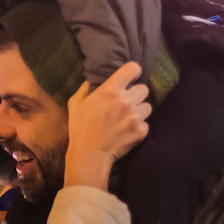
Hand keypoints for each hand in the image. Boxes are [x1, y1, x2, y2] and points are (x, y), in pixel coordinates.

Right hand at [64, 62, 151, 190]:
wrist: (89, 154)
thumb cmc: (80, 128)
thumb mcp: (75, 104)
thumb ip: (84, 89)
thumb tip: (90, 82)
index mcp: (110, 90)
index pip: (133, 68)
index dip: (133, 72)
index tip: (130, 79)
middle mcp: (126, 100)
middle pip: (144, 89)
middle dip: (136, 95)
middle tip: (127, 104)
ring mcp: (135, 116)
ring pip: (147, 107)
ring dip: (139, 111)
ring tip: (128, 119)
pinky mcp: (140, 131)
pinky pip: (145, 124)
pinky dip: (138, 127)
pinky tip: (127, 131)